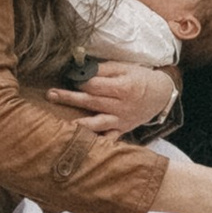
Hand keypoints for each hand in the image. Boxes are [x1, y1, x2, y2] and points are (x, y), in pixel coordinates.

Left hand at [49, 61, 176, 133]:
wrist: (160, 95)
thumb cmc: (140, 77)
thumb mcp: (125, 67)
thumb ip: (103, 69)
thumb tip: (82, 68)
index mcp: (122, 87)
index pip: (96, 85)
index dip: (80, 81)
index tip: (67, 77)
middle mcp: (121, 106)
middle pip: (91, 101)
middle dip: (70, 98)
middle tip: (51, 94)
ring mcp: (121, 120)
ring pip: (97, 123)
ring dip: (79, 124)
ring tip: (63, 125)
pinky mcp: (122, 130)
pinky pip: (109, 139)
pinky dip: (98, 143)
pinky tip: (83, 145)